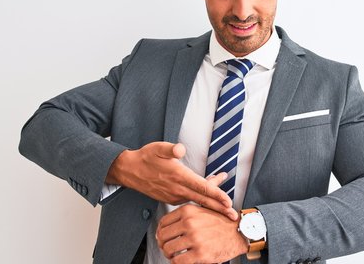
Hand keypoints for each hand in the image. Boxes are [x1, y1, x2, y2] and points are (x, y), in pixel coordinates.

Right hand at [106, 141, 237, 219]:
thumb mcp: (158, 148)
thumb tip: (181, 148)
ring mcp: (174, 195)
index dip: (216, 195)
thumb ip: (171, 149)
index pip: (201, 187)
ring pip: (197, 199)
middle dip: (219, 208)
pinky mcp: (170, 198)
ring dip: (212, 200)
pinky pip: (190, 199)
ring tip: (226, 200)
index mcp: (178, 176)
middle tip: (234, 215)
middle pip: (203, 200)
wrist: (129, 170)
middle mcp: (177, 189)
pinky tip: (207, 192)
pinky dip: (200, 197)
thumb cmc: (145, 157)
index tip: (228, 202)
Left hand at [156, 204, 247, 262]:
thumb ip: (188, 208)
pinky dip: (177, 262)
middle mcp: (189, 223)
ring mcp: (195, 238)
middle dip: (163, 245)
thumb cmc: (222, 221)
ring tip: (175, 255)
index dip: (160, 233)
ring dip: (170, 255)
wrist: (239, 232)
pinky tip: (183, 259)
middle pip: (162, 237)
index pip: (162, 223)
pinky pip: (178, 261)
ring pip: (168, 249)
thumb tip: (172, 211)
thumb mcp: (205, 206)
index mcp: (188, 211)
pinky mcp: (200, 253)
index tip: (164, 237)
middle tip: (168, 248)